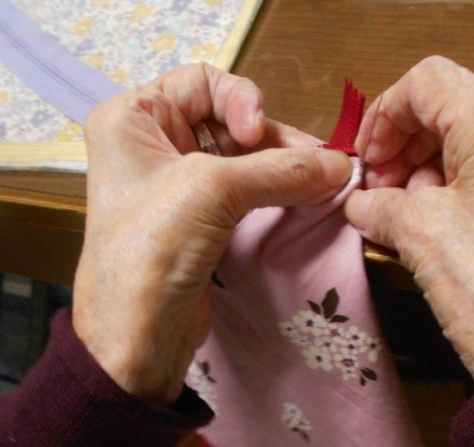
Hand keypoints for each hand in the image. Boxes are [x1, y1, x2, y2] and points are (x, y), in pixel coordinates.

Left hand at [73, 64, 352, 404]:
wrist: (135, 337)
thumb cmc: (150, 251)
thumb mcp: (213, 191)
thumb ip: (281, 170)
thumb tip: (340, 165)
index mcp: (133, 120)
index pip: (203, 82)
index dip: (240, 100)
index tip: (259, 134)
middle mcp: (154, 146)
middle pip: (231, 120)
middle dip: (275, 141)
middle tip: (318, 165)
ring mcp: (180, 186)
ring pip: (246, 159)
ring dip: (284, 169)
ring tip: (322, 185)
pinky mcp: (203, 223)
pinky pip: (249, 193)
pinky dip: (279, 194)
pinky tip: (307, 201)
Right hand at [345, 57, 473, 385]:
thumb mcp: (417, 233)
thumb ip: (380, 201)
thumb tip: (366, 200)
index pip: (425, 83)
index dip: (382, 117)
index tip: (367, 157)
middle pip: (456, 104)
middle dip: (409, 145)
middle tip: (379, 189)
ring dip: (436, 165)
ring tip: (408, 212)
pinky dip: (470, 180)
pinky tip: (444, 220)